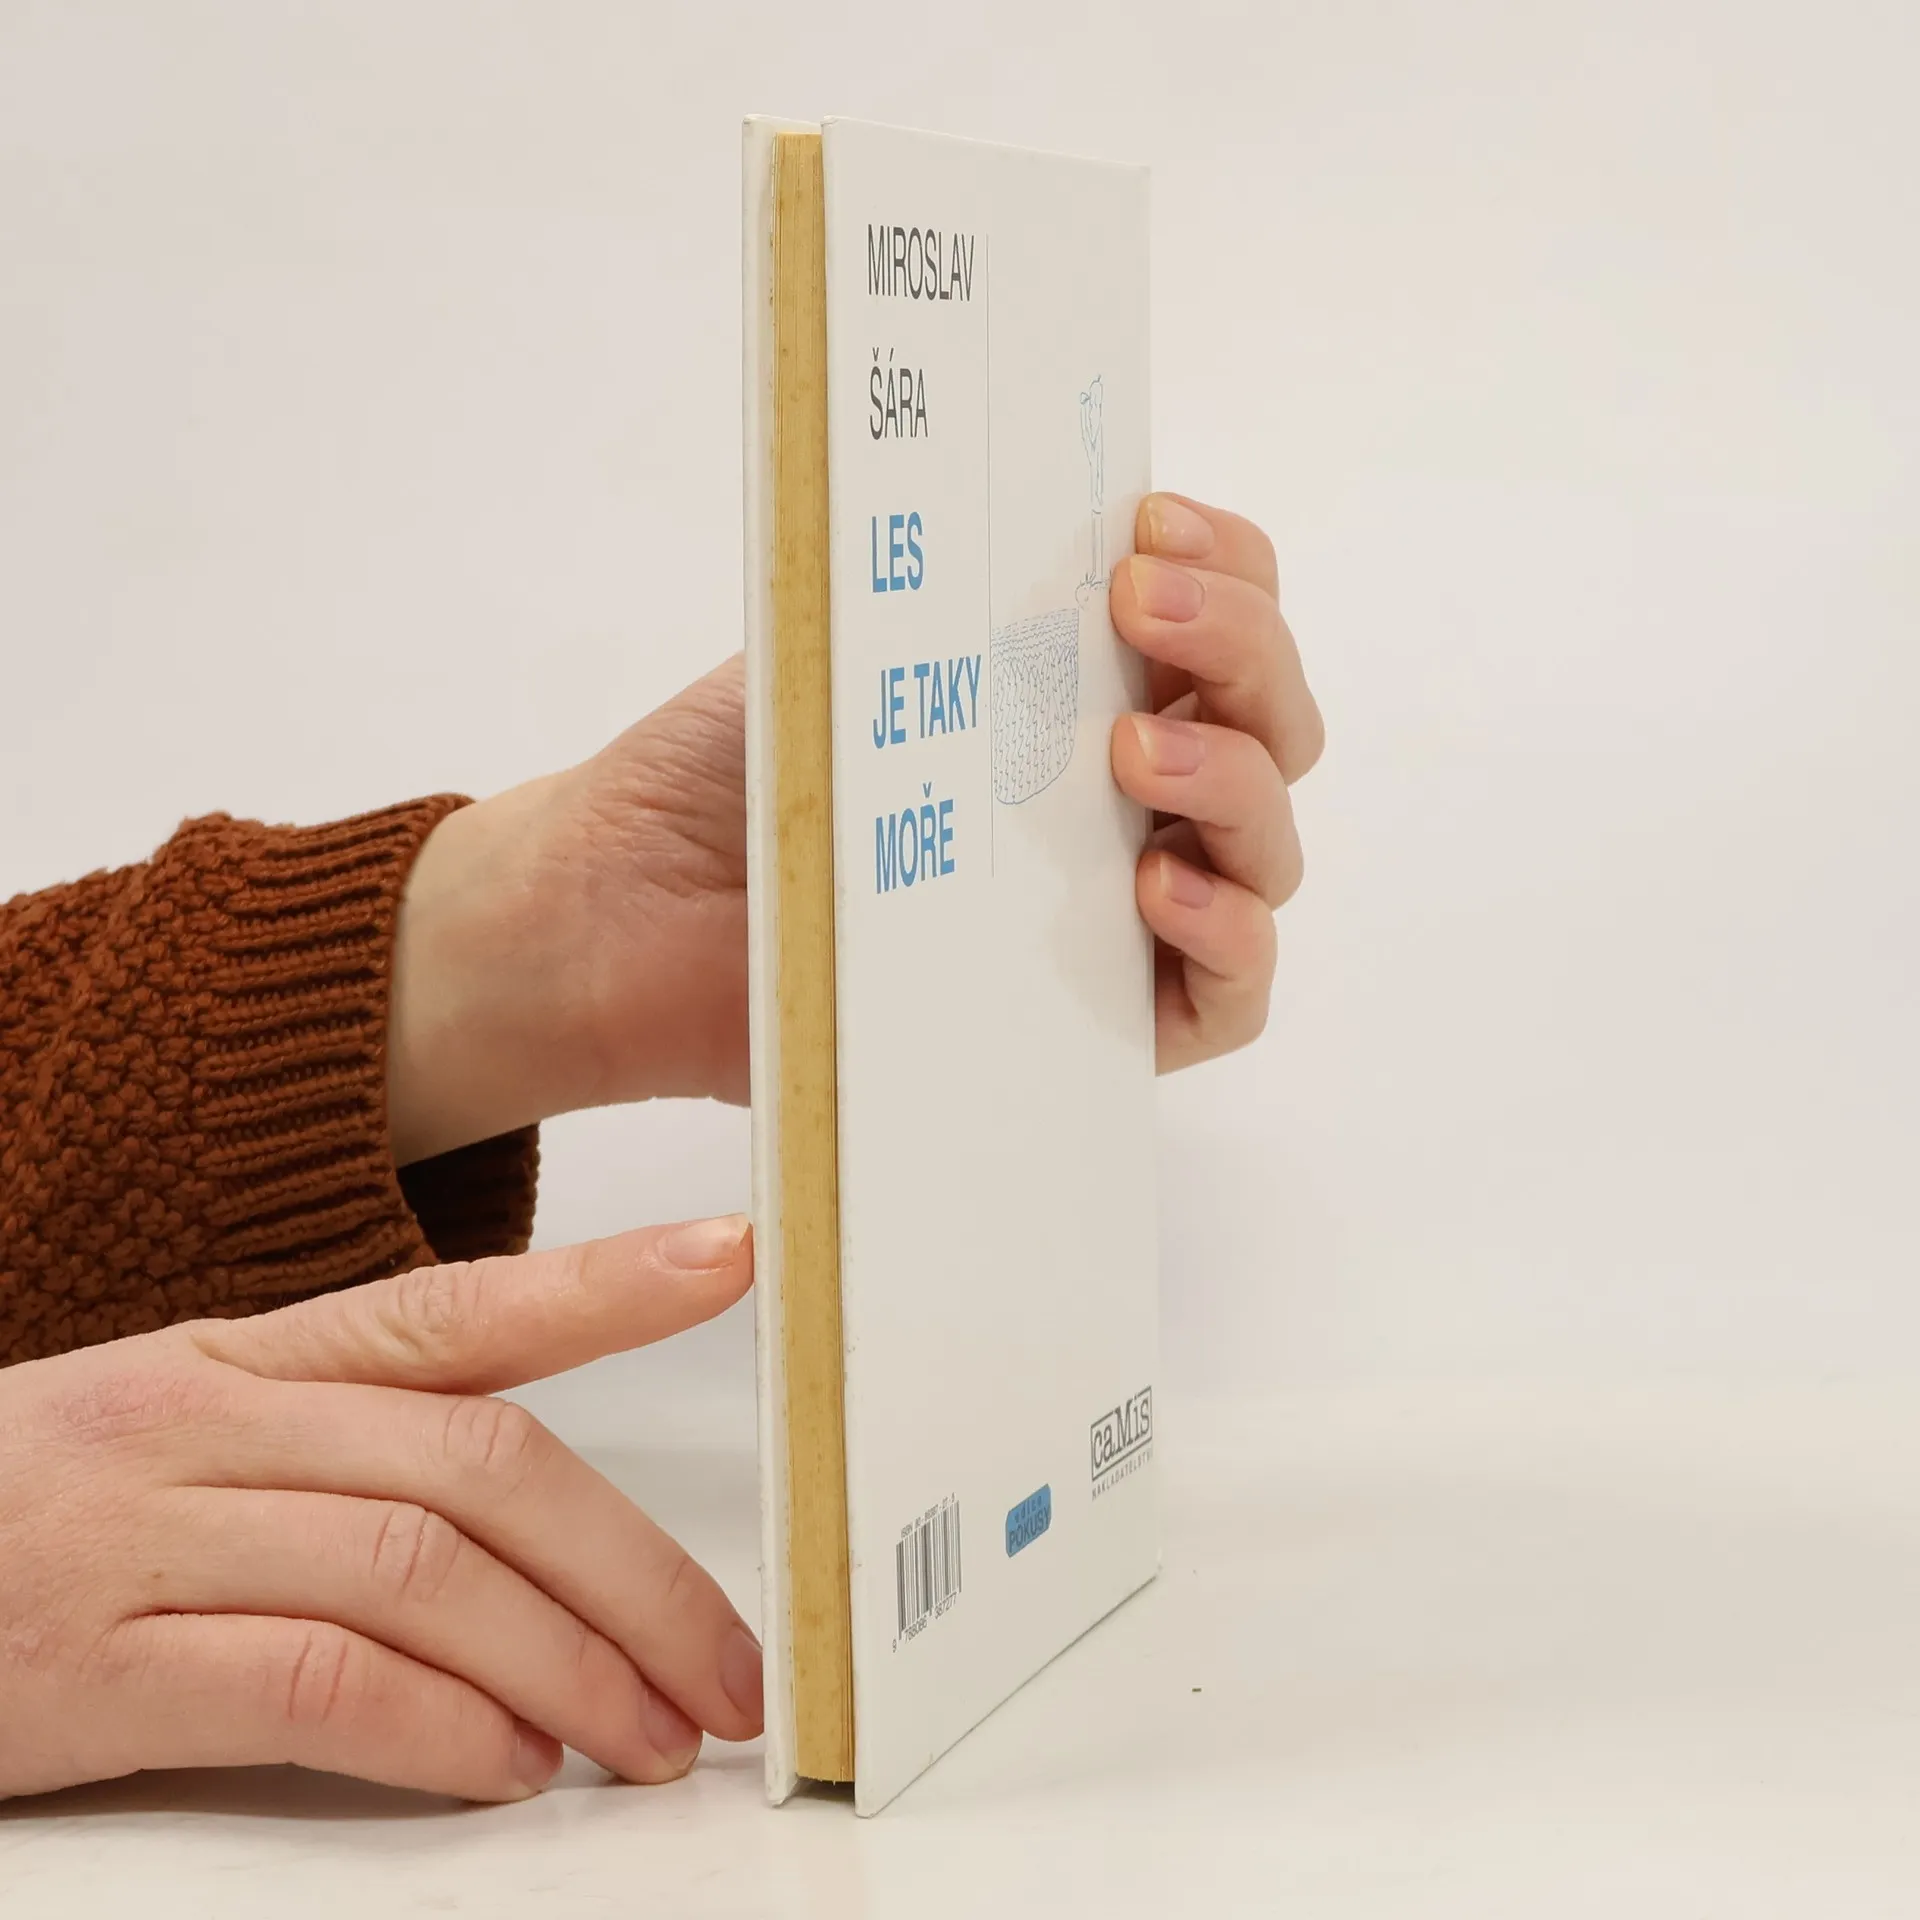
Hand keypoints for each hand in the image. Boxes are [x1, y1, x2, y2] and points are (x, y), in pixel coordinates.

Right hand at [0, 1218, 763, 1801]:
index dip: (606, 1280)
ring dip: (568, 1665)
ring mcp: (150, 1537)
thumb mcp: (184, 1426)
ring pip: (421, 1573)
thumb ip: (351, 1444)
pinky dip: (438, 1730)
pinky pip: (315, 1683)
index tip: (733, 1257)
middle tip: (727, 1664)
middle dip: (634, 1573)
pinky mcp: (95, 1669)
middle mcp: (211, 1424)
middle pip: (481, 1467)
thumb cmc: (31, 1504)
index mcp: (245, 1355)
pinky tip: (506, 1765)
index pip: (458, 1305)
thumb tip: (537, 1517)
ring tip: (650, 1733)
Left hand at [384, 495, 1319, 1159]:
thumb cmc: (731, 772)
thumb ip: (960, 596)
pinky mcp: (1103, 1026)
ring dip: (1232, 781)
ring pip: (1266, 849)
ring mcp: (1123, 913)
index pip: (1223, 619)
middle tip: (1144, 613)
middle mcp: (1125, 798)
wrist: (623, 912)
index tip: (1154, 526)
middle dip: (1241, 649)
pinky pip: (1228, 993)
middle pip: (1271, 723)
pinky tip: (1156, 887)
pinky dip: (1224, 933)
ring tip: (1133, 751)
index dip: (1225, 566)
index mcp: (1083, 691)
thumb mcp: (848, 641)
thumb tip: (1065, 512)